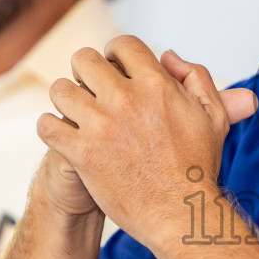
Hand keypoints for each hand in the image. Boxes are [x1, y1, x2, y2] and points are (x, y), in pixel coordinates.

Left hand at [37, 38, 255, 241]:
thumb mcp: (211, 114)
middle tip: (90, 90)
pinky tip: (63, 135)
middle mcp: (126, 99)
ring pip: (60, 90)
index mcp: (156, 84)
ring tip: (75, 114)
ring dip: (66, 99)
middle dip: (85, 72)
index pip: (122, 45)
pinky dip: (50, 128)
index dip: (115, 52)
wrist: (182, 213)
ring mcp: (101, 125)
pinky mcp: (82, 153)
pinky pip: (47, 126)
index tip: (112, 67)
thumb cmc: (198, 167)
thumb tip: (167, 56)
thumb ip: (195, 76)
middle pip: (84, 59)